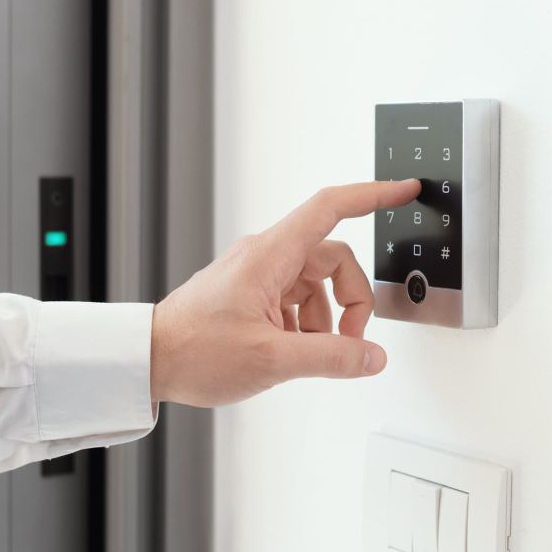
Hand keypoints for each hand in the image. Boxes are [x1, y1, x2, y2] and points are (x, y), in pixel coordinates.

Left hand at [150, 179, 420, 407]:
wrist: (147, 360)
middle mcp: (265, 257)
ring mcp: (257, 275)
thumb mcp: (272, 359)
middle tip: (347, 340)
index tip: (403, 190)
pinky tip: (286, 352)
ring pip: (316, 285)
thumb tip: (371, 356)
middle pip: (333, 259)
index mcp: (270, 255)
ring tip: (305, 353)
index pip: (331, 207)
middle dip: (351, 300)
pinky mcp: (250, 294)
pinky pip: (296, 301)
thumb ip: (331, 357)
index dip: (372, 195)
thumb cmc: (193, 350)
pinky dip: (304, 327)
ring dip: (325, 320)